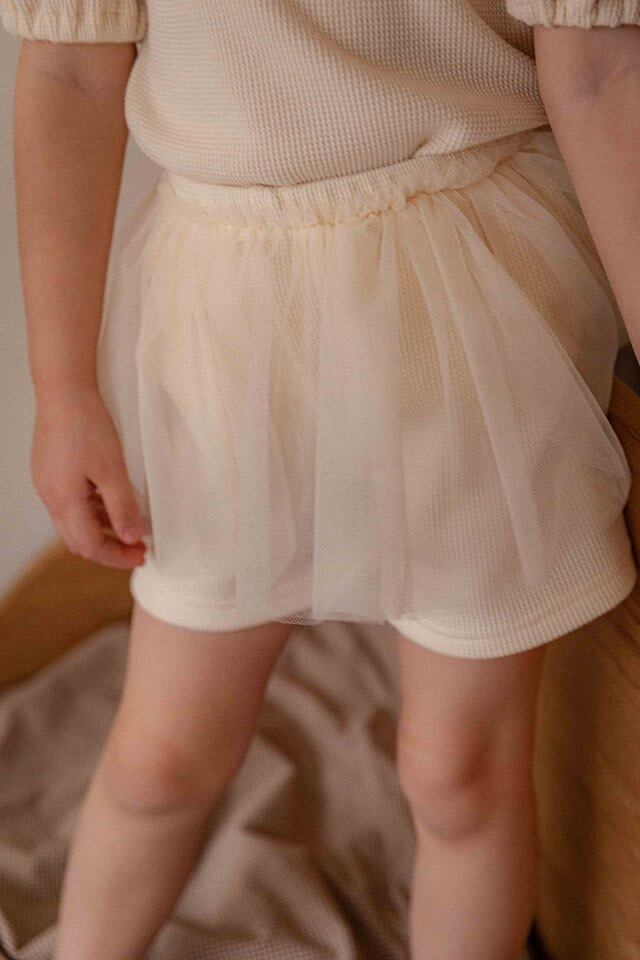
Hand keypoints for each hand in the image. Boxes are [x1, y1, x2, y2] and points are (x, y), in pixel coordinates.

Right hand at [31, 387, 150, 568]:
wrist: (64, 391)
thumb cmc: (87, 425)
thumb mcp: (112, 468)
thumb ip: (122, 506)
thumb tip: (132, 538)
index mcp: (63, 500)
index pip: (89, 545)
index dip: (116, 556)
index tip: (142, 554)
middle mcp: (50, 498)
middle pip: (78, 541)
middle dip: (109, 549)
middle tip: (137, 548)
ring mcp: (47, 486)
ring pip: (74, 523)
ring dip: (102, 531)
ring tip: (131, 528)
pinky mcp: (50, 474)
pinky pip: (71, 505)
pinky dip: (92, 513)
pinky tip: (113, 505)